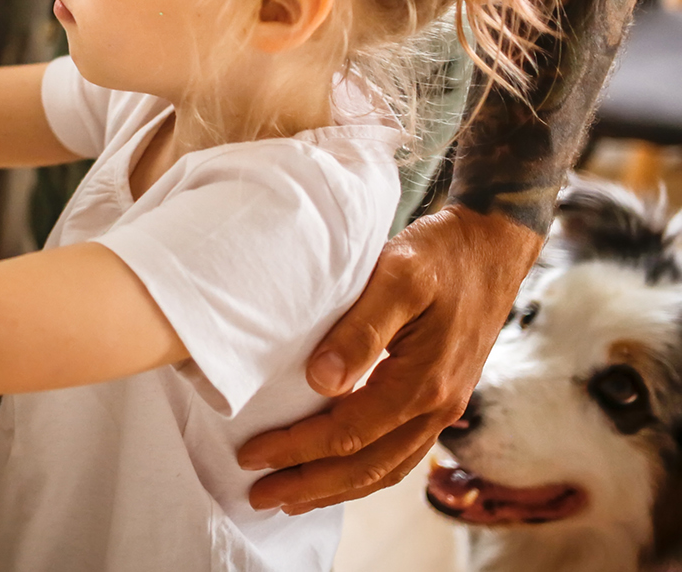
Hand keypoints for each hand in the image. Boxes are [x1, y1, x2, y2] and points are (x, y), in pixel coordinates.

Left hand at [236, 205, 544, 511]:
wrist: (492, 245)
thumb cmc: (441, 255)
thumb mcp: (397, 275)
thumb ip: (359, 330)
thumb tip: (321, 382)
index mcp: (423, 382)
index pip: (347, 432)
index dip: (297, 449)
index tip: (252, 455)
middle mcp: (438, 406)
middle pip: (366, 466)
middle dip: (310, 485)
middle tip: (257, 497)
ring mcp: (444, 407)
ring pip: (386, 467)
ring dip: (336, 488)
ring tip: (291, 498)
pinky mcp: (442, 399)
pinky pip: (402, 453)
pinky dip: (366, 472)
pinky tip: (341, 473)